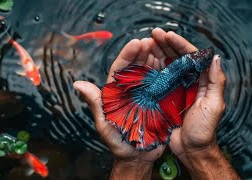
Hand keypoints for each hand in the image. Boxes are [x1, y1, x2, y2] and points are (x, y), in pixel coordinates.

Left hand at [73, 38, 166, 178]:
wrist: (138, 157)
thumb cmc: (118, 142)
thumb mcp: (105, 124)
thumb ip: (95, 104)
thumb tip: (77, 84)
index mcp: (117, 92)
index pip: (121, 69)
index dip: (128, 55)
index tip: (136, 43)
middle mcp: (132, 90)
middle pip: (137, 66)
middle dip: (144, 52)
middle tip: (153, 40)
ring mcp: (147, 94)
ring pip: (151, 72)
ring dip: (157, 58)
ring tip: (163, 47)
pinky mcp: (160, 101)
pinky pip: (164, 84)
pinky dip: (168, 73)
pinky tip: (173, 64)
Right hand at [151, 28, 238, 178]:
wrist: (190, 149)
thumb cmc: (204, 130)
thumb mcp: (213, 105)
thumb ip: (215, 82)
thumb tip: (215, 56)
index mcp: (202, 81)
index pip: (192, 57)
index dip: (181, 44)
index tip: (168, 35)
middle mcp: (189, 81)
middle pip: (178, 58)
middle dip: (167, 44)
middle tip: (154, 34)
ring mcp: (177, 88)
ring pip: (167, 66)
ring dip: (158, 53)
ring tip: (147, 42)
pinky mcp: (166, 97)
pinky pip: (159, 80)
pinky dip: (152, 69)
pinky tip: (144, 61)